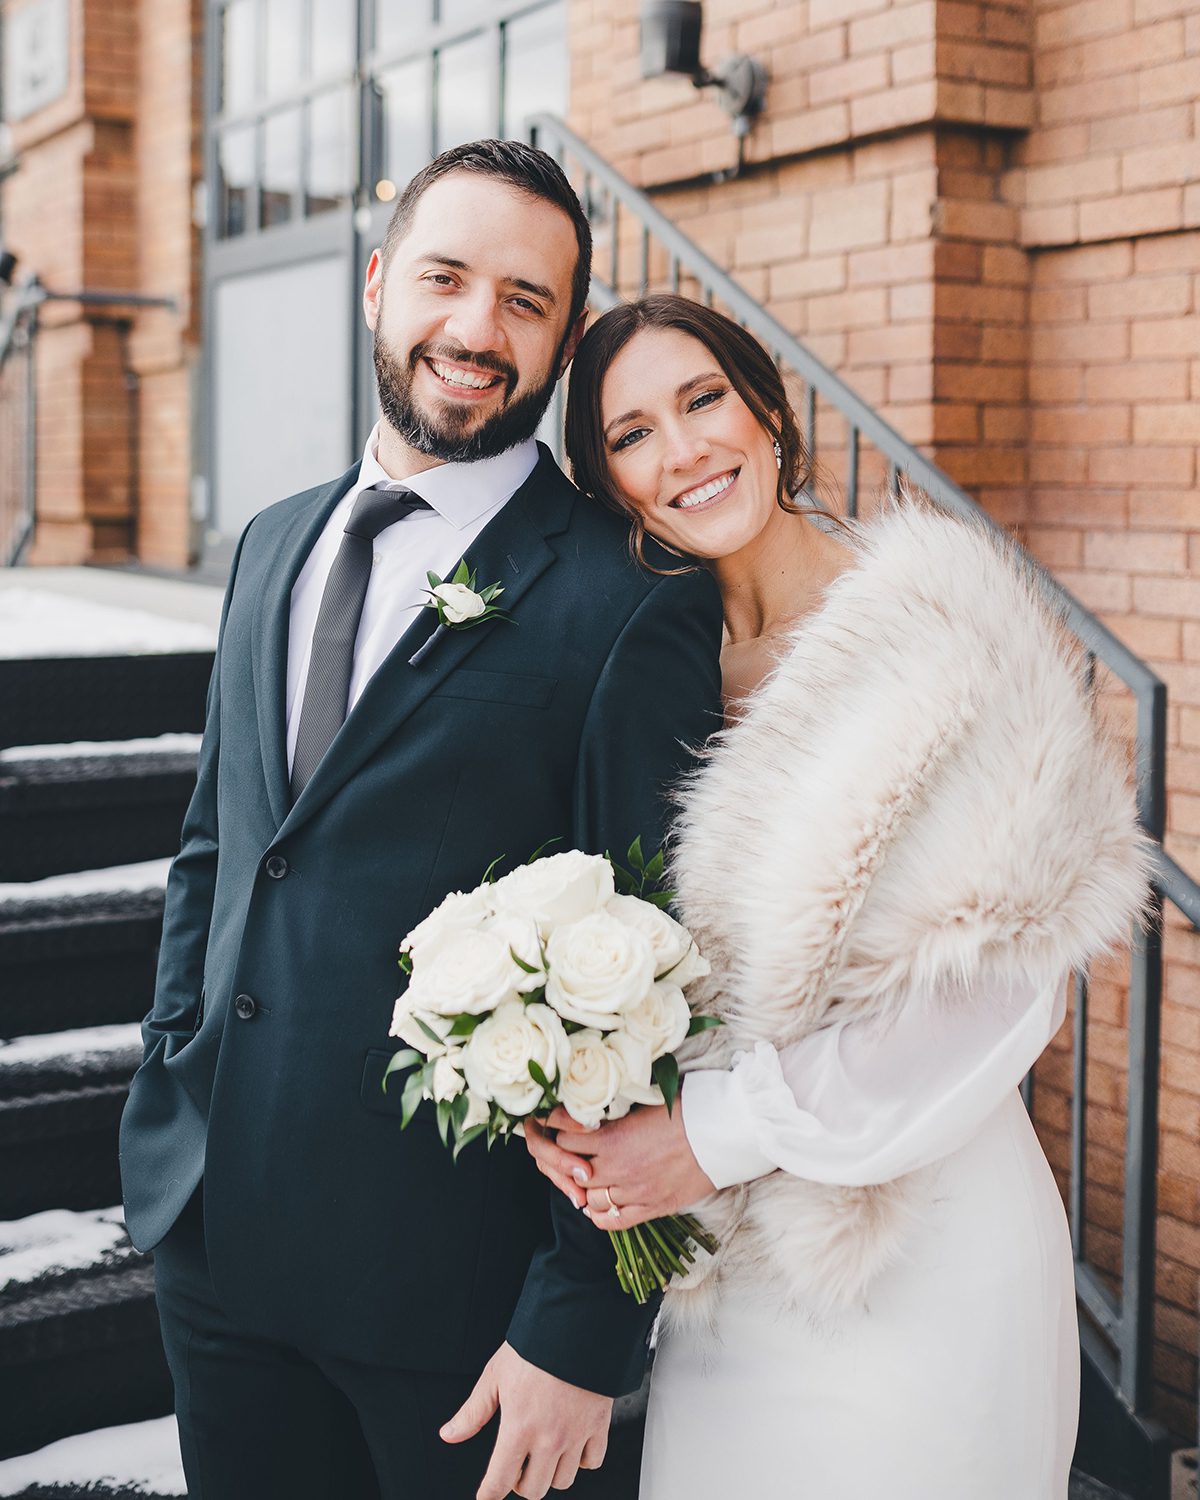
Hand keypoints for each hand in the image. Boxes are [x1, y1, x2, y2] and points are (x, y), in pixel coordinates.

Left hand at [441, 1341, 611, 1498]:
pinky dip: (581, 1461)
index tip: (486, 1495)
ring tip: (543, 1454)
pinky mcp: (599, 1425)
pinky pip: (592, 1462)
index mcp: (519, 1427)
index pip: (499, 1481)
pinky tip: (571, 1444)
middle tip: (516, 1465)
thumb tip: (450, 1434)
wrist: (577, 1324)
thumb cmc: (536, 1345)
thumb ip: (473, 1411)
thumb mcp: (495, 1375)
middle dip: (520, 1483)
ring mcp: (576, 1435)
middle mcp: (549, 1438)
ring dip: (550, 1474)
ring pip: (562, 1481)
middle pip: (533, 1490)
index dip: (489, 1494)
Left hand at [524, 1089, 715, 1229]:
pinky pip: (611, 1221)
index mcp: (613, 1138)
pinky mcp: (651, 1209)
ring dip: (583, 1186)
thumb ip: (613, 1111)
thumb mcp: (643, 1103)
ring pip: (588, 1198)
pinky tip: (599, 1202)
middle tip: (565, 1151)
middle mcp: (618, 1168)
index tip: (556, 1123)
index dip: (557, 1129)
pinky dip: (599, 1213)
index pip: (564, 1137)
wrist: (721, 1134)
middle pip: (571, 1171)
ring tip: (586, 1174)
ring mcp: (634, 1192)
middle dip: (563, 1160)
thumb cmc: (686, 1110)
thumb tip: (590, 1106)